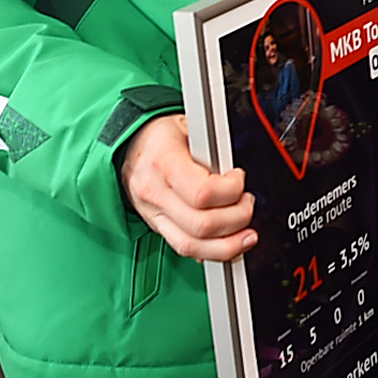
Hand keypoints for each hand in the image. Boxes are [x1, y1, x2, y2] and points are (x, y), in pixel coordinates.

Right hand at [120, 114, 255, 261]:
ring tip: (246, 233)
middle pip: (202, 225)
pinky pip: (185, 248)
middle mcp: (155, 192)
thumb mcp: (189, 125)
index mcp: (164, 162)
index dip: (231, 190)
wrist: (130, 146)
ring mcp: (153, 214)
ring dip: (228, 245)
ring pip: (192, 246)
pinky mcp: (157, 226)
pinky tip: (227, 243)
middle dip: (238, 218)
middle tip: (247, 203)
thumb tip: (237, 168)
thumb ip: (214, 147)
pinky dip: (211, 251)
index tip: (239, 178)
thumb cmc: (162, 135)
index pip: (202, 192)